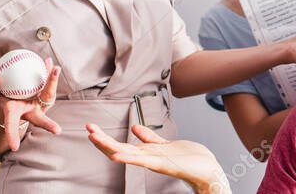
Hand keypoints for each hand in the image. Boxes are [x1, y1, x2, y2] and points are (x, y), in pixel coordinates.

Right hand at [0, 58, 61, 150]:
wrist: (17, 99)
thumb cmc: (3, 99)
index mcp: (17, 115)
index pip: (12, 125)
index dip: (11, 135)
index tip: (14, 148)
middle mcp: (32, 113)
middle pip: (39, 119)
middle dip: (47, 125)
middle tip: (57, 131)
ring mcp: (41, 104)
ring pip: (48, 95)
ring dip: (51, 82)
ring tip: (54, 68)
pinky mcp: (47, 95)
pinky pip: (47, 82)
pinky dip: (47, 72)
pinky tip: (48, 60)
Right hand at [87, 124, 230, 193]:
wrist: (207, 168)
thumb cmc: (190, 157)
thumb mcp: (166, 144)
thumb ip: (150, 138)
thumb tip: (135, 127)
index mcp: (147, 152)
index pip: (121, 145)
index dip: (106, 138)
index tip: (92, 128)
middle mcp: (147, 157)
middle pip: (119, 149)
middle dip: (103, 140)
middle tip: (88, 129)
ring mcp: (153, 161)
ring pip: (126, 153)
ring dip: (109, 145)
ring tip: (94, 136)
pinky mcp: (162, 163)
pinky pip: (142, 160)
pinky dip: (128, 158)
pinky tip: (116, 155)